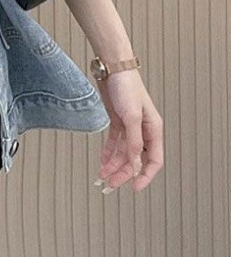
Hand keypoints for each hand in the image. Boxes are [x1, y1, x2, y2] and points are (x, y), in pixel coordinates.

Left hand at [92, 69, 162, 192]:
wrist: (111, 67)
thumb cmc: (126, 87)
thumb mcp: (131, 116)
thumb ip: (134, 140)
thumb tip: (135, 162)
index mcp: (153, 129)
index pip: (154, 160)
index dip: (145, 176)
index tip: (134, 188)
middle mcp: (143, 129)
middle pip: (135, 159)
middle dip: (123, 173)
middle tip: (110, 185)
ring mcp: (129, 125)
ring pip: (124, 152)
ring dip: (113, 165)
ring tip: (102, 177)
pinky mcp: (117, 120)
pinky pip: (114, 142)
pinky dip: (108, 152)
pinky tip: (102, 161)